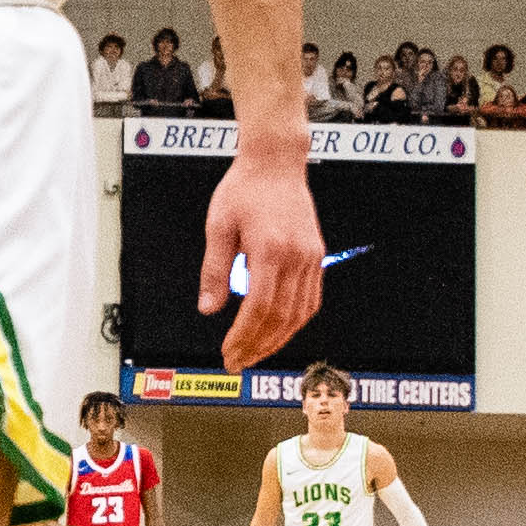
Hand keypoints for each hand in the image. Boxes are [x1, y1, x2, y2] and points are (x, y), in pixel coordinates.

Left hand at [202, 147, 326, 371]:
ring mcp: (311, 257)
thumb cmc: (244, 189)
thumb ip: (215, 270)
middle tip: (237, 362)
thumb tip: (209, 309)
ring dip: (278, 339)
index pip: (258, 308)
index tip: (228, 353)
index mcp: (270, 249)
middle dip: (258, 346)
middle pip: (281, 317)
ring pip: (300, 314)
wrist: (276, 163)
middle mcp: (296, 256)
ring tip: (255, 353)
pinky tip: (278, 331)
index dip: (243, 336)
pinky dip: (295, 321)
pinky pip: (311, 299)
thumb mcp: (218, 226)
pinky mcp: (317, 255)